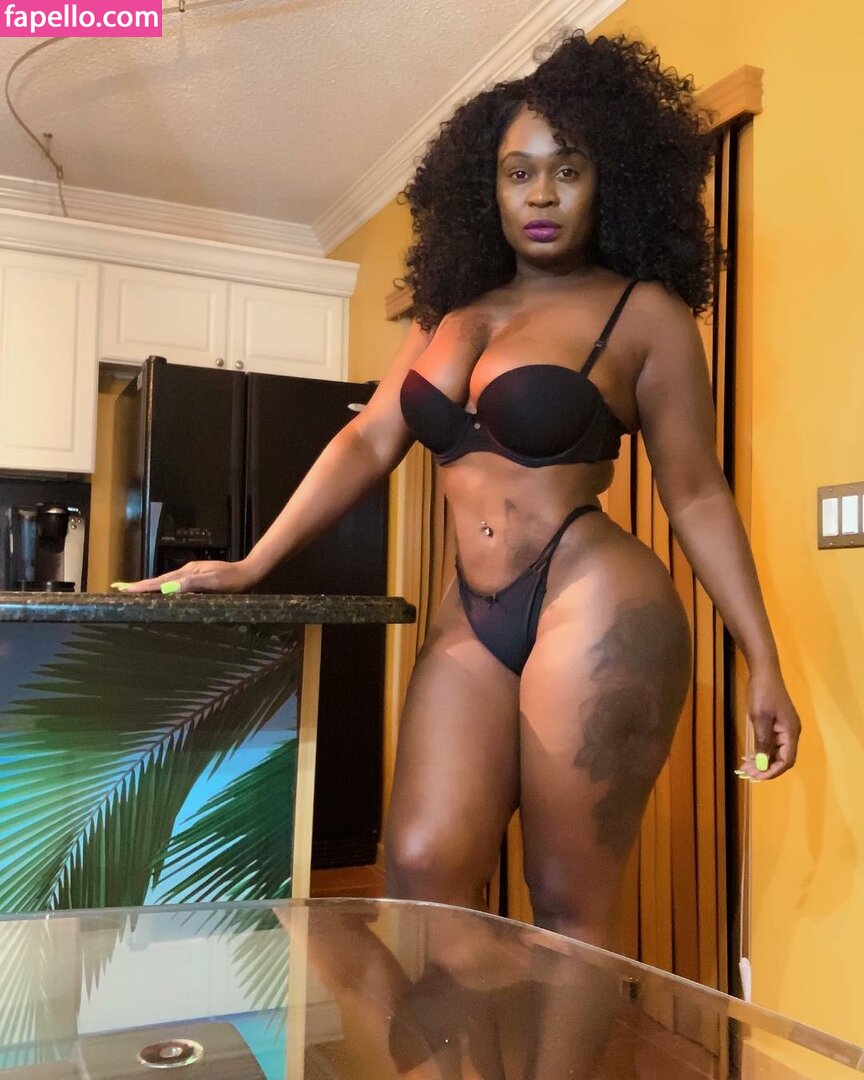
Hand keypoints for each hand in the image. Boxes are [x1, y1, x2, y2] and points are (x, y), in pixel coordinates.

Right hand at [116, 558, 255, 594]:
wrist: (249, 573)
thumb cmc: (233, 581)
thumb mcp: (213, 582)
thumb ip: (193, 584)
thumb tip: (170, 587)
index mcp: (188, 573)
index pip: (161, 581)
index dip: (144, 587)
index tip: (126, 590)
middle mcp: (188, 572)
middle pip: (161, 580)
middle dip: (143, 585)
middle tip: (124, 590)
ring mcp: (192, 574)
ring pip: (167, 581)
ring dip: (152, 586)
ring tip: (137, 590)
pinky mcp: (198, 578)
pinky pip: (176, 583)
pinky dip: (164, 586)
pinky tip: (163, 591)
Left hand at [739, 665, 800, 780]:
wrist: (764, 671)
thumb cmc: (762, 693)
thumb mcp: (760, 718)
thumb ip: (763, 741)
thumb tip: (764, 764)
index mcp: (791, 732)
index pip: (787, 760)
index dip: (773, 771)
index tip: (757, 777)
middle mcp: (791, 732)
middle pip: (782, 758)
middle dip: (765, 768)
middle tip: (747, 774)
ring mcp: (785, 728)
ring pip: (775, 751)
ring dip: (762, 761)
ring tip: (745, 768)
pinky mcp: (777, 723)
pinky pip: (772, 743)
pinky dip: (762, 750)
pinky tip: (749, 756)